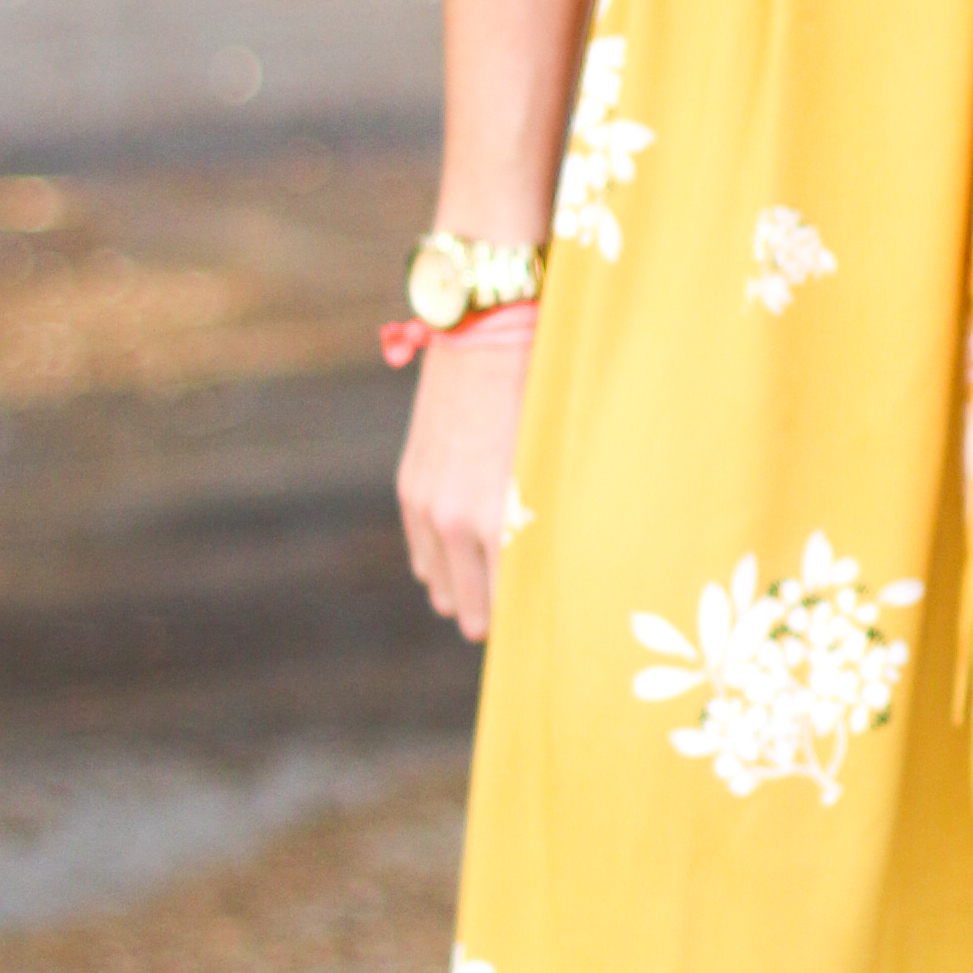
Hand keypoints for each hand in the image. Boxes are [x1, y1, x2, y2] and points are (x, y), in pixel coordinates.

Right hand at [396, 319, 534, 637]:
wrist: (487, 340)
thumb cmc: (542, 399)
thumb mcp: (554, 467)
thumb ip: (550, 524)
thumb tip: (562, 570)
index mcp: (500, 521)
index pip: (508, 604)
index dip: (526, 623)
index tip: (545, 632)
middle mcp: (455, 523)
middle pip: (469, 609)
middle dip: (495, 618)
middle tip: (521, 618)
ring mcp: (426, 507)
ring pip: (440, 589)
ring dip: (465, 594)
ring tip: (494, 591)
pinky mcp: (410, 489)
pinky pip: (421, 557)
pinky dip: (441, 567)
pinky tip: (465, 563)